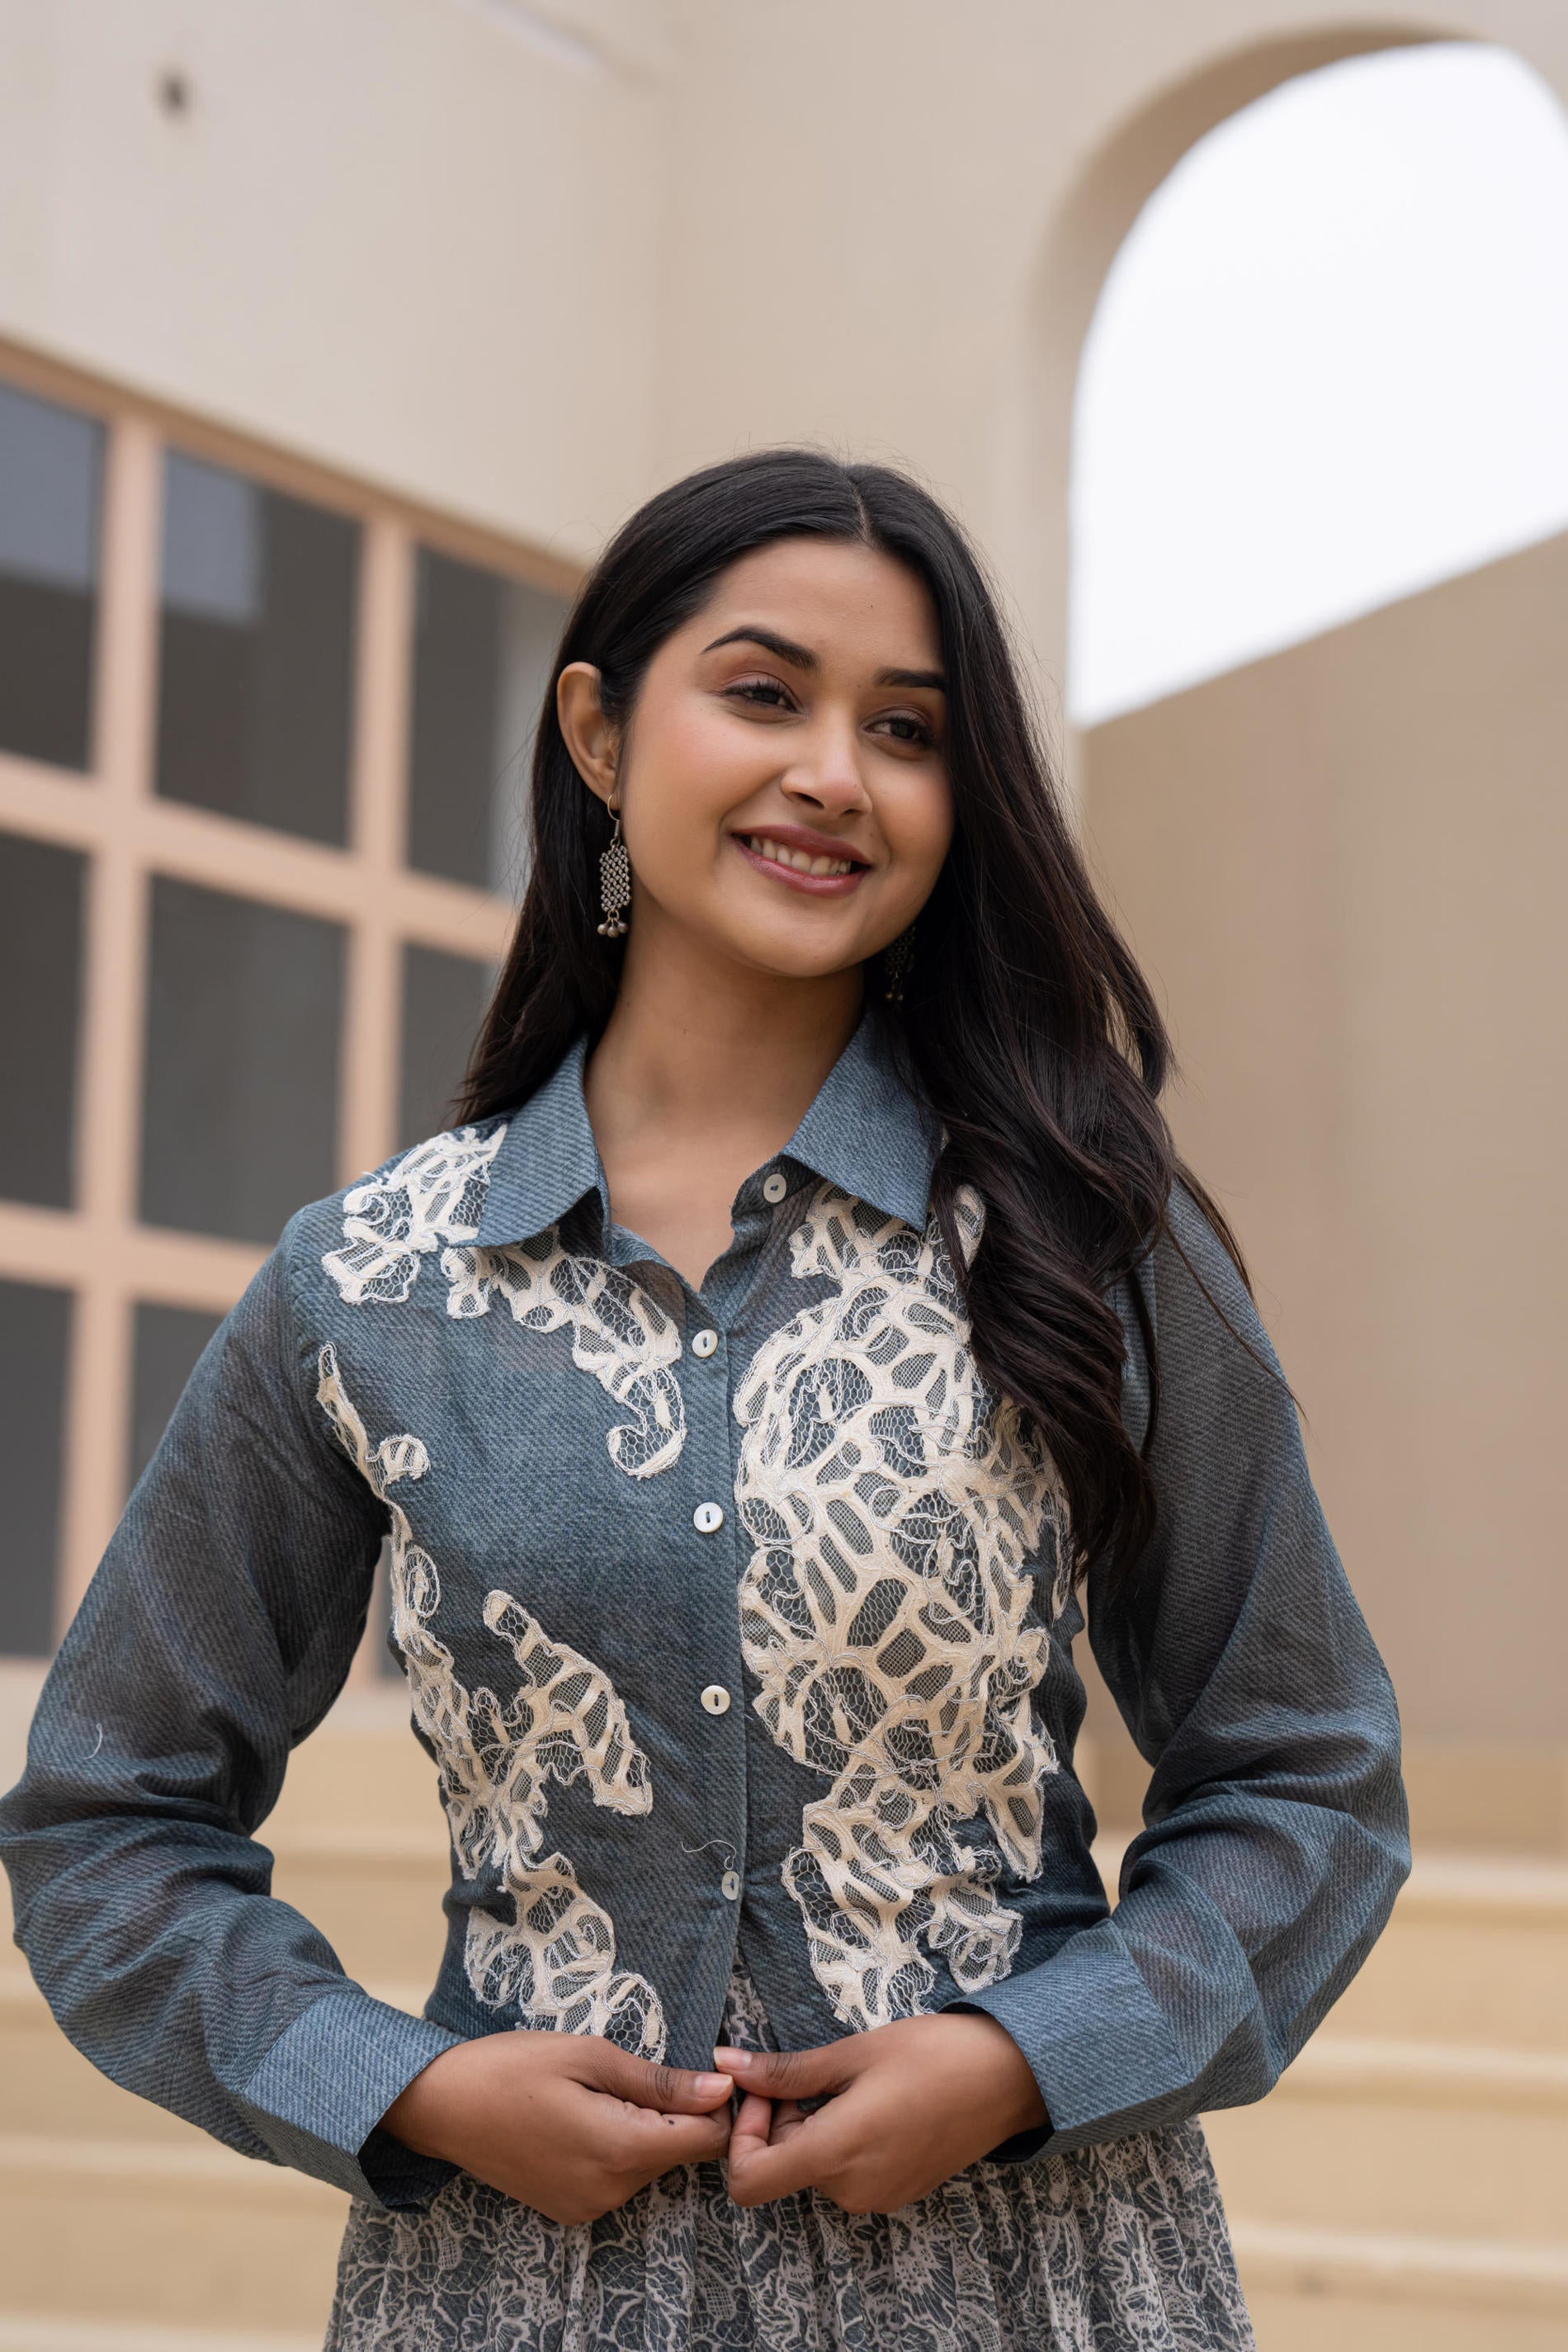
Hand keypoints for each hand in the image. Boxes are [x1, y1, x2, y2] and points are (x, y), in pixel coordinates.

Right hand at [382, 2032, 735, 2224]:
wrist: (442, 2107)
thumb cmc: (513, 2067)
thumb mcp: (589, 2056)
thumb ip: (660, 2081)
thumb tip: (721, 2090)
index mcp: (620, 2150)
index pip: (707, 2140)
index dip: (714, 2102)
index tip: (696, 2068)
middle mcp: (611, 2192)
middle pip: (679, 2152)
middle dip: (676, 2112)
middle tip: (631, 2072)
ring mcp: (589, 2207)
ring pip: (650, 2164)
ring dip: (644, 2127)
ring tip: (598, 2091)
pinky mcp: (571, 2210)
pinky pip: (619, 2178)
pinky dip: (618, 2147)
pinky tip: (583, 2117)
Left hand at [718, 2012, 1046, 2215]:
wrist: (1008, 2079)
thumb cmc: (930, 2055)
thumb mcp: (852, 2054)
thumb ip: (786, 2071)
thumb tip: (727, 2064)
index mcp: (835, 2155)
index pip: (748, 2183)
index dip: (743, 2136)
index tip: (766, 2090)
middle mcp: (852, 2190)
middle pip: (782, 2167)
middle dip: (779, 2119)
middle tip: (809, 2072)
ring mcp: (878, 2197)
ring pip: (815, 2168)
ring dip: (811, 2127)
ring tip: (847, 2081)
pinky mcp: (898, 2192)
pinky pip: (848, 2173)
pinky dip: (841, 2140)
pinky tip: (871, 2101)